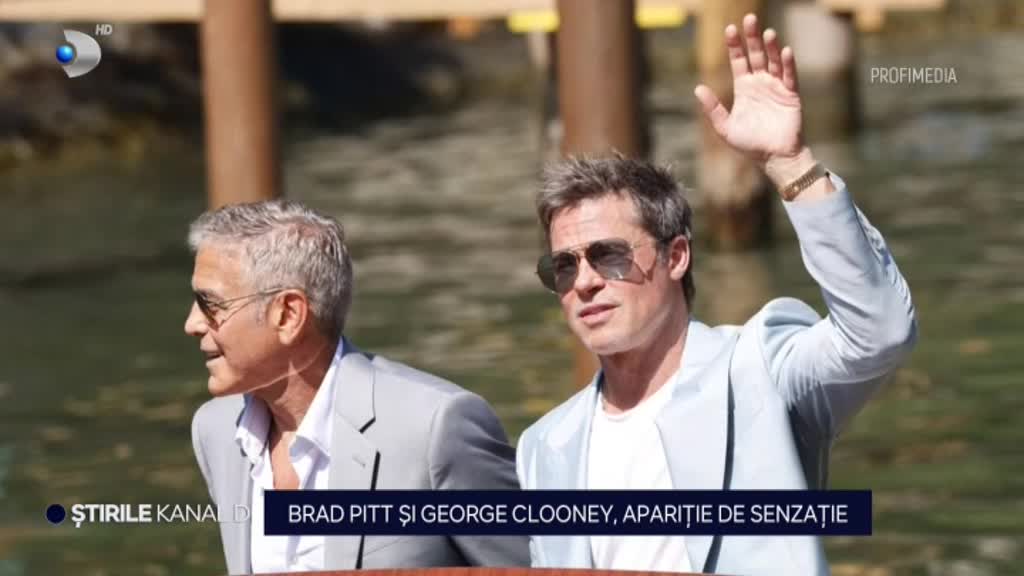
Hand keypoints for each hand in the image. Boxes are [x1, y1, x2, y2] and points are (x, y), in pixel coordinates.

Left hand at [694, 14, 803, 164]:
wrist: (773, 157)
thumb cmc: (749, 144)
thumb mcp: (725, 128)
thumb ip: (713, 108)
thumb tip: (698, 88)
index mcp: (744, 88)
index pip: (738, 61)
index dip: (734, 45)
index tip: (729, 29)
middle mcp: (760, 83)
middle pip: (755, 55)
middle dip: (752, 38)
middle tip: (749, 19)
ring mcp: (776, 87)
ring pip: (773, 61)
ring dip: (771, 47)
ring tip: (767, 33)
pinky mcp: (791, 95)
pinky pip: (790, 76)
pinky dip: (788, 64)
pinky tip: (785, 51)